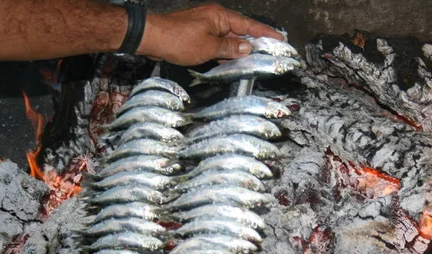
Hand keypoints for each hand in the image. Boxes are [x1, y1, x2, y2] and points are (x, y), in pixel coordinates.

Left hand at [138, 3, 283, 65]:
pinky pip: (218, 42)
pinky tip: (231, 59)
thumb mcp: (209, 47)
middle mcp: (215, 18)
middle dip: (255, 41)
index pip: (249, 25)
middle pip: (240, 30)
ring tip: (255, 57)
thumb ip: (230, 48)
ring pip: (229, 37)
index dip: (265, 33)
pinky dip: (226, 50)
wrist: (151, 38)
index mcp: (220, 16)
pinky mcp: (198, 34)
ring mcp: (206, 25)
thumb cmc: (178, 40)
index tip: (280, 38)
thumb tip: (247, 47)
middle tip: (271, 50)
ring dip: (240, 47)